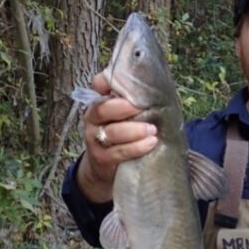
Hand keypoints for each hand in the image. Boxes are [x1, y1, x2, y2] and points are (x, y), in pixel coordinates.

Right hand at [76, 73, 157, 202]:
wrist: (109, 167)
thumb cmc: (125, 133)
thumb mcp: (128, 114)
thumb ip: (135, 99)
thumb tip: (155, 84)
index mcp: (100, 101)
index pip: (99, 85)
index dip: (109, 82)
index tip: (127, 84)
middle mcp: (93, 119)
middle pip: (102, 109)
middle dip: (123, 107)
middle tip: (143, 108)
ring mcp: (95, 139)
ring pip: (112, 132)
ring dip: (134, 130)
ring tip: (153, 130)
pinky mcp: (101, 158)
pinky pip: (118, 152)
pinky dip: (136, 147)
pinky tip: (151, 143)